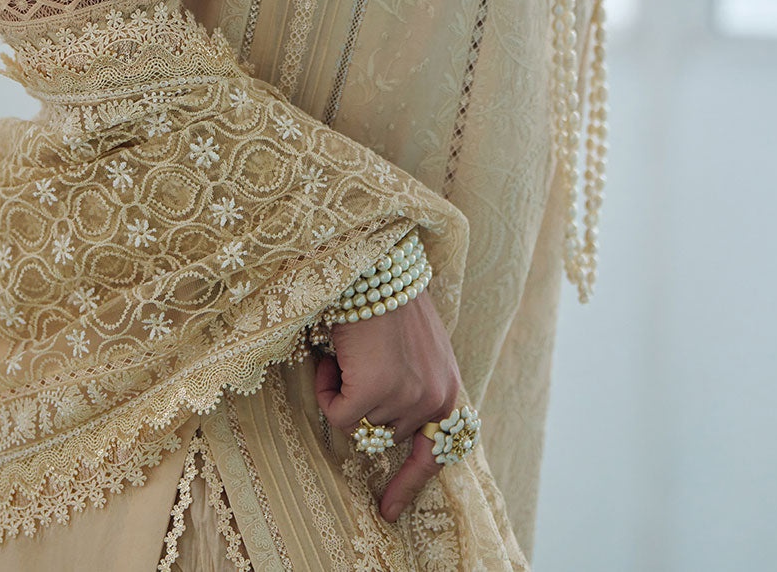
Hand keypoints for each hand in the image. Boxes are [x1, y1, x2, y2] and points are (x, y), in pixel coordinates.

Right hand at [313, 289, 461, 521]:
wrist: (376, 266)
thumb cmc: (390, 299)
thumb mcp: (419, 348)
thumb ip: (414, 385)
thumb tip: (383, 428)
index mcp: (448, 388)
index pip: (437, 451)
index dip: (409, 482)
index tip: (388, 511)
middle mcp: (433, 400)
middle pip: (383, 433)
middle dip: (363, 402)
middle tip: (358, 361)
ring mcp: (406, 399)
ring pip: (358, 423)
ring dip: (345, 390)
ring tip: (352, 350)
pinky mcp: (374, 394)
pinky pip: (337, 415)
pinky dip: (327, 389)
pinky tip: (335, 357)